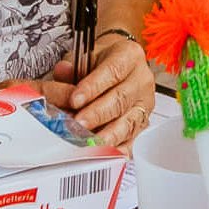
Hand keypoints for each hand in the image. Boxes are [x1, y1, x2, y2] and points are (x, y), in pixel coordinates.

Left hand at [37, 31, 151, 148]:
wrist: (119, 64)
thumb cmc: (102, 61)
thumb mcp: (86, 55)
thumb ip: (73, 65)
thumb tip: (63, 71)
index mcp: (130, 56)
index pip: (113, 71)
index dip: (93, 86)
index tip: (75, 99)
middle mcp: (142, 79)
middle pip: (121, 99)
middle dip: (97, 114)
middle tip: (78, 124)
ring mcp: (144, 102)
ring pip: (129, 121)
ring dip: (108, 134)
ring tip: (89, 143)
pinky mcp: (143, 122)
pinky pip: (133, 137)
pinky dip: (120, 148)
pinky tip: (108, 154)